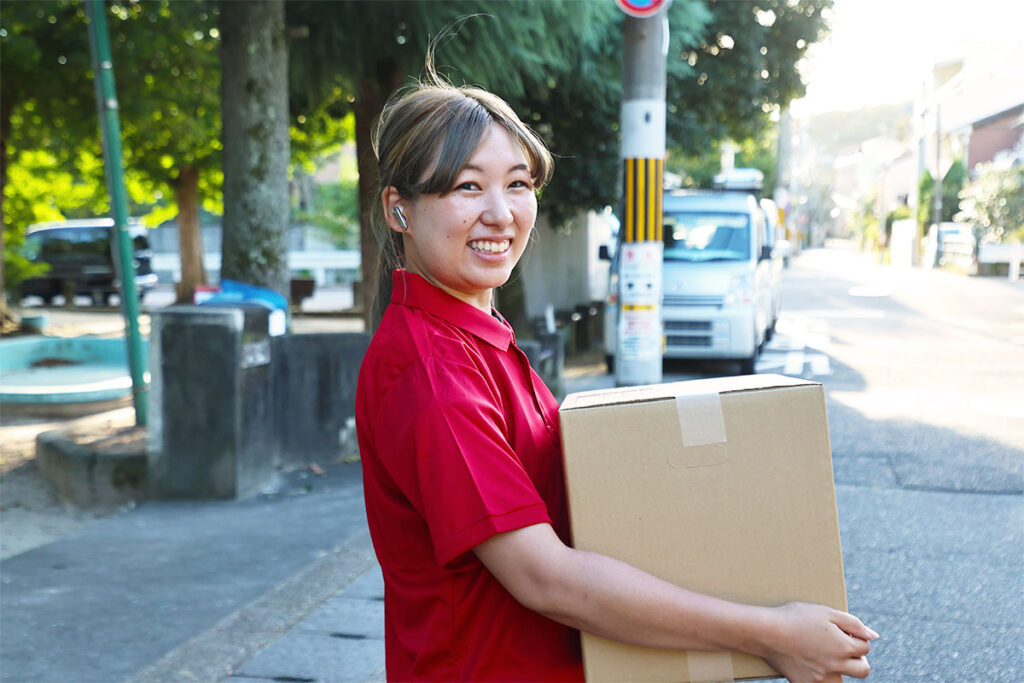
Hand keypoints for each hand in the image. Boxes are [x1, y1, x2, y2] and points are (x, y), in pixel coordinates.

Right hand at [760, 602, 878, 681]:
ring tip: (823, 657)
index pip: (865, 647)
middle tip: (842, 650)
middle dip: (857, 659)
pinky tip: (811, 664)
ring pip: (842, 680)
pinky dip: (822, 678)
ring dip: (839, 670)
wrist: (766, 632)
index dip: (856, 638)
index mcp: (844, 647)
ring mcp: (822, 678)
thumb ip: (854, 624)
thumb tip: (874, 635)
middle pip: (863, 670)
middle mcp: (837, 666)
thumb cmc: (795, 617)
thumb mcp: (826, 612)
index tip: (844, 633)